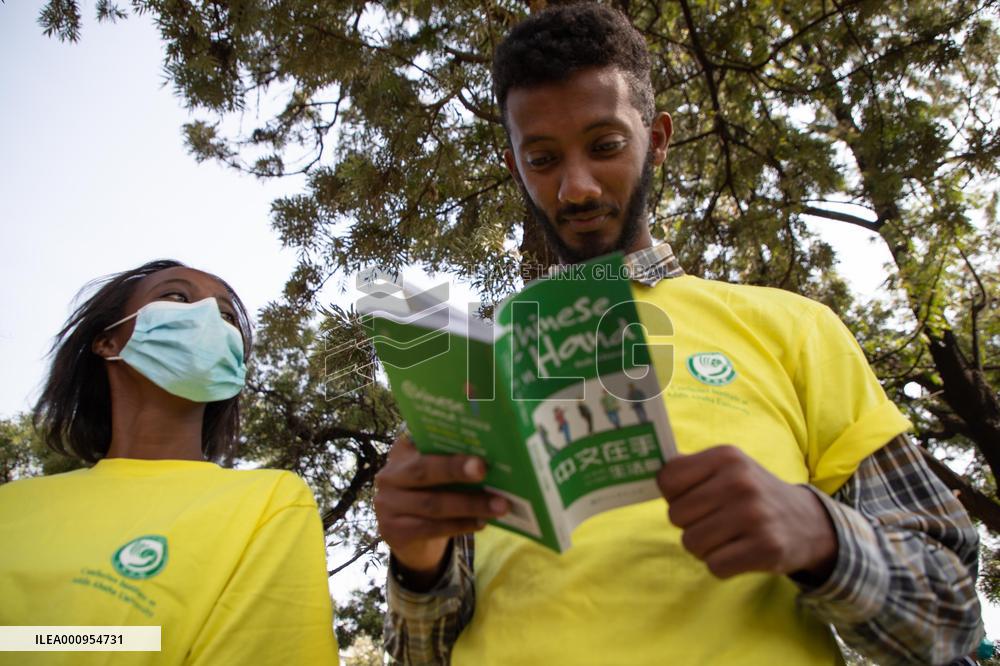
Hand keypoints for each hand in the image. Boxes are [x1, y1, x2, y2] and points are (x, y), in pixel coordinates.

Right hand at [374, 432, 508, 587]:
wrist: (408, 533)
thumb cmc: (431, 492)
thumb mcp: (436, 473)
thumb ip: (453, 461)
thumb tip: (494, 457)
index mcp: (401, 452)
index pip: (420, 439)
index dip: (444, 438)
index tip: (469, 438)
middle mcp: (389, 476)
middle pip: (423, 470)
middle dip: (455, 469)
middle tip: (483, 469)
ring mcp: (387, 504)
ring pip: (432, 504)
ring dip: (469, 505)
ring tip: (498, 505)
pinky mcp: (393, 531)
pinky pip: (431, 528)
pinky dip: (460, 525)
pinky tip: (481, 522)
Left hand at [657, 445, 836, 580]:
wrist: (807, 522)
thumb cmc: (752, 493)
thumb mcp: (727, 467)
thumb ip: (688, 468)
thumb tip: (647, 467)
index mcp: (726, 457)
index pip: (668, 479)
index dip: (673, 495)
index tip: (691, 497)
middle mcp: (740, 482)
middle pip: (676, 516)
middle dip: (689, 524)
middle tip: (713, 521)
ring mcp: (754, 516)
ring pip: (692, 543)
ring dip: (704, 547)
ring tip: (726, 537)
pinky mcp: (766, 549)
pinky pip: (715, 566)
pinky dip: (721, 565)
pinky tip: (739, 552)